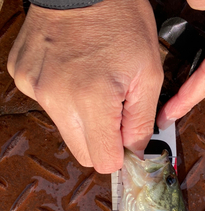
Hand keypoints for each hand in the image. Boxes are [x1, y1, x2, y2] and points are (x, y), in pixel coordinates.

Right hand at [7, 0, 162, 172]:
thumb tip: (136, 153)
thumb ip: (142, 122)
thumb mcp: (149, 73)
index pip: (103, 161)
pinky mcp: (23, 76)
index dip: (119, 155)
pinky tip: (72, 71)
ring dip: (83, 119)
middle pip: (82, 154)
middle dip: (101, 141)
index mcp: (92, 100)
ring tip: (93, 85)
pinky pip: (48, 106)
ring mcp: (35, 87)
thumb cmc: (121, 21)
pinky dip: (63, 97)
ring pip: (66, 131)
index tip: (126, 140)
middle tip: (113, 112)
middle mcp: (57, 98)